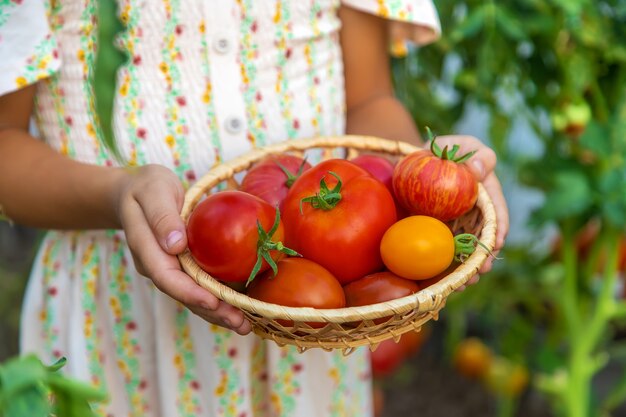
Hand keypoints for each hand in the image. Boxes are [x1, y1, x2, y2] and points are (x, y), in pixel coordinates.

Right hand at [113, 164, 251, 334]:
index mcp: (146, 247)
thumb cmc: (147, 187)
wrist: (136, 191)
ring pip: (192, 297)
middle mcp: (156, 265)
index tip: (212, 302)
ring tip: (244, 325)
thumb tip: (175, 244)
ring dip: (217, 313)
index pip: (166, 276)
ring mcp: (168, 269)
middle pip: (182, 294)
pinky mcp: (182, 268)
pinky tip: (240, 310)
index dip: (189, 292)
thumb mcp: (154, 190)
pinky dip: (218, 301)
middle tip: (240, 323)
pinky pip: (199, 288)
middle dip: (211, 311)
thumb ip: (162, 216)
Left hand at [430, 135, 508, 289]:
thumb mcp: (460, 145)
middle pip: (484, 240)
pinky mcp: (439, 236)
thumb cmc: (443, 151)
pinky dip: (446, 270)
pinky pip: (445, 255)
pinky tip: (445, 283)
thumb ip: (475, 153)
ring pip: (466, 253)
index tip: (497, 242)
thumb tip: (479, 170)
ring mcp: (458, 228)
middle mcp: (475, 216)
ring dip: (467, 270)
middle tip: (479, 272)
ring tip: (464, 284)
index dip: (498, 229)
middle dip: (485, 258)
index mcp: (485, 196)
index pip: (497, 214)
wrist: (413, 164)